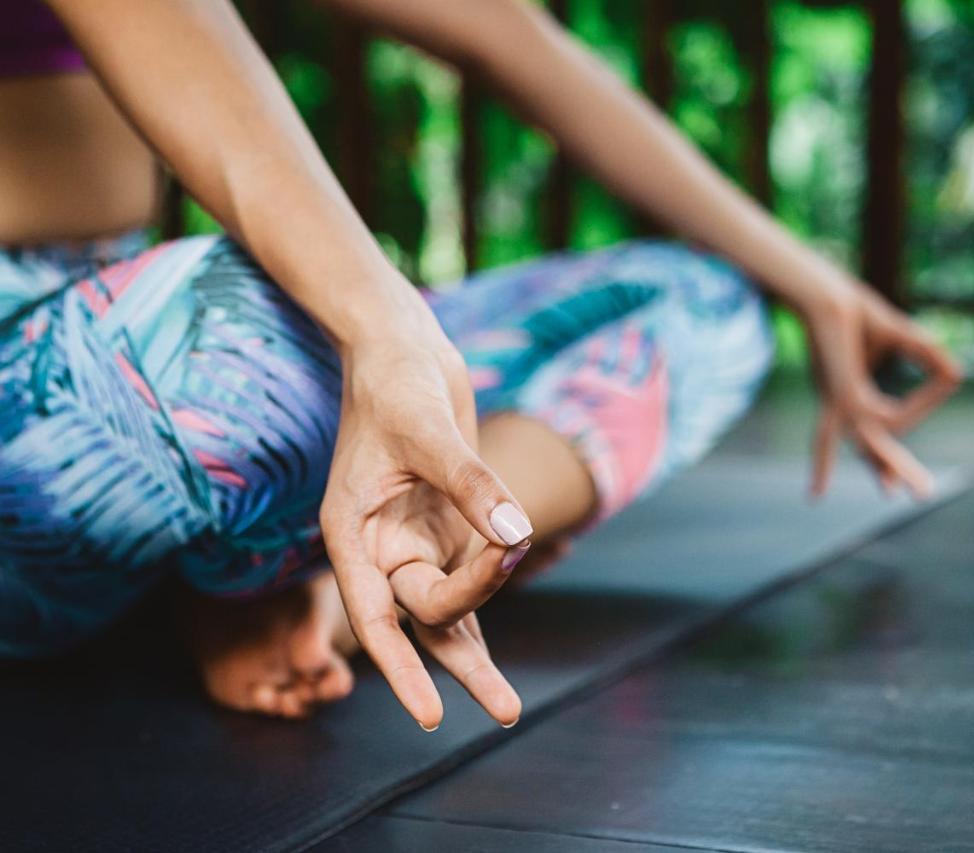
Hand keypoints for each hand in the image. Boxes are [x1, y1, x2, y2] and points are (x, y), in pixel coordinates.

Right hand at [318, 315, 531, 729]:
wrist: (404, 349)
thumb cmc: (397, 382)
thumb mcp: (430, 430)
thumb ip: (472, 484)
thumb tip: (517, 532)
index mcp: (353, 532)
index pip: (376, 616)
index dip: (400, 669)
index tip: (430, 716)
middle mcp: (380, 545)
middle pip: (425, 615)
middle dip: (467, 656)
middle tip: (507, 709)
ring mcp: (414, 538)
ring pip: (445, 611)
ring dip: (475, 655)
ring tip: (506, 709)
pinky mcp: (446, 524)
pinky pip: (466, 580)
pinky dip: (485, 605)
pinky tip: (494, 656)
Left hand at [802, 281, 962, 499]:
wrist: (828, 300)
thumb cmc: (856, 312)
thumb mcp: (902, 336)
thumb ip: (928, 355)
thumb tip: (956, 376)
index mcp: (848, 394)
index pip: (890, 419)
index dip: (923, 405)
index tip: (949, 378)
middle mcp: (842, 406)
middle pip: (871, 448)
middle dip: (895, 469)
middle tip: (924, 495)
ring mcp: (842, 407)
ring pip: (872, 446)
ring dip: (896, 466)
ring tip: (922, 493)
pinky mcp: (845, 400)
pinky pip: (890, 417)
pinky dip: (917, 407)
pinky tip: (928, 404)